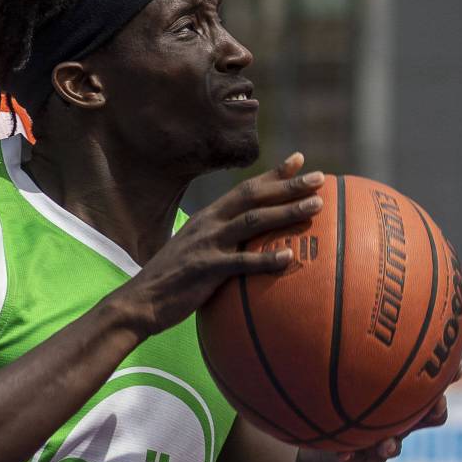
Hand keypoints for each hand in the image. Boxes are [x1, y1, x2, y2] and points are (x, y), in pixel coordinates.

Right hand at [120, 152, 324, 336]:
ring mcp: (207, 244)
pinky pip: (241, 262)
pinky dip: (266, 259)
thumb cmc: (171, 281)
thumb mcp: (194, 253)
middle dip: (288, 185)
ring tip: (316, 207)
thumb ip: (220, 245)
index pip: (245, 188)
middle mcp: (209, 224)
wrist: (140, 301)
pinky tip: (289, 259)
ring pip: (253, 221)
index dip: (273, 174)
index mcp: (208, 217)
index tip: (300, 160)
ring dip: (286, 212)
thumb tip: (248, 249)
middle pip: (254, 197)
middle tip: (320, 178)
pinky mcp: (205, 269)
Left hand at [302, 362, 461, 461]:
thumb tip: (362, 322)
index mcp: (397, 393)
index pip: (432, 381)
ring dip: (392, 445)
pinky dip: (356, 459)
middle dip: (435, 411)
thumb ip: (354, 350)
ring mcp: (386, 439)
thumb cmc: (332, 395)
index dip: (448, 374)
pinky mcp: (368, 461)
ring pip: (399, 445)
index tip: (452, 369)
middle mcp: (399, 416)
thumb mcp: (341, 370)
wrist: (318, 438)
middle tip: (435, 405)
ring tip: (383, 445)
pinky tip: (343, 456)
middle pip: (433, 415)